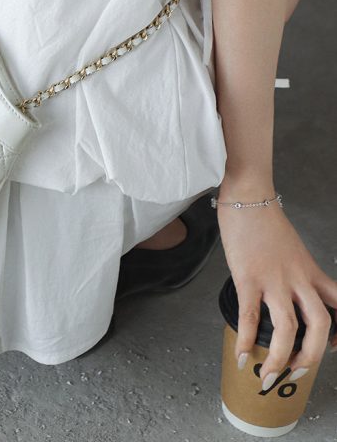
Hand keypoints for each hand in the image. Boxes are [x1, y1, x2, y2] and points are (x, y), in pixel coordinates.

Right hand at [217, 198, 336, 385]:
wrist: (248, 195)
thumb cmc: (265, 220)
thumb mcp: (292, 248)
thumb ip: (294, 271)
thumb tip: (285, 291)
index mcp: (310, 271)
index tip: (334, 349)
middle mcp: (298, 279)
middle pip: (320, 326)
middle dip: (311, 356)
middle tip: (297, 373)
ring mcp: (273, 279)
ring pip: (288, 328)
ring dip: (280, 358)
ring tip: (268, 375)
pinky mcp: (248, 277)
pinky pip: (250, 316)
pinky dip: (246, 341)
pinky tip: (241, 356)